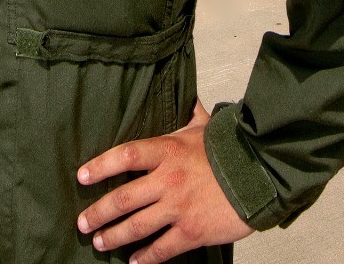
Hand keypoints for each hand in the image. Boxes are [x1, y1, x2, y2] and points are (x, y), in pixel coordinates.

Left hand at [76, 100, 253, 262]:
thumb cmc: (232, 149)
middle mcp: (168, 180)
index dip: (100, 166)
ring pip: (136, 227)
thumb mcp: (206, 126)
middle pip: (122, 198)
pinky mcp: (191, 231)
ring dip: (114, 236)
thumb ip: (190, 114)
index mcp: (169, 150)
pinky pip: (161, 249)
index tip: (82, 176)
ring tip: (100, 242)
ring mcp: (178, 208)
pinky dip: (144, 258)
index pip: (125, 156)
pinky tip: (135, 261)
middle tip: (83, 222)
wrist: (262, 174)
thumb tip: (186, 96)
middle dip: (98, 213)